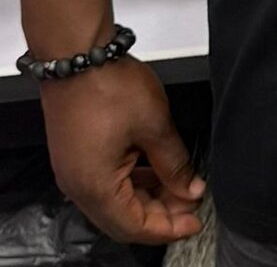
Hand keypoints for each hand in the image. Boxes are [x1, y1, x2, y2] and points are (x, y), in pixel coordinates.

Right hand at [39, 53, 206, 244]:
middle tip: (192, 203)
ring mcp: (75, 170)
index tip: (194, 221)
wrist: (77, 55)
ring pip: (116, 200)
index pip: (134, 227)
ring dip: (149, 196)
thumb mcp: (154, 125)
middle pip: (123, 218)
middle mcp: (79, 186)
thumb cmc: (108, 86)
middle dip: (161, 214)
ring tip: (181, 186)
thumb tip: (189, 189)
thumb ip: (174, 163)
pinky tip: (156, 170)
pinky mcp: (77, 154)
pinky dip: (134, 180)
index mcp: (95, 187)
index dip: (168, 228)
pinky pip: (107, 180)